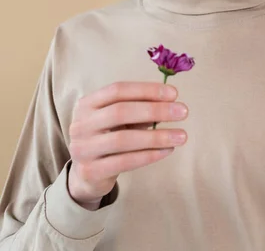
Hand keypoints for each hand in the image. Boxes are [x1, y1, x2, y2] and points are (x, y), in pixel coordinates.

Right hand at [68, 81, 187, 207]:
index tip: (174, 94)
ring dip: (157, 136)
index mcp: (87, 104)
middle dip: (155, 110)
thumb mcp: (118, 119)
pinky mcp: (91, 171)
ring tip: (181, 135)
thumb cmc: (108, 137)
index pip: (118, 90)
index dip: (146, 90)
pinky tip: (167, 150)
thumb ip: (138, 109)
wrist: (86, 175)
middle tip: (182, 112)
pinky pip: (125, 162)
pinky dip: (149, 155)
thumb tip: (170, 101)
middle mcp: (81, 124)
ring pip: (123, 139)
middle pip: (120, 111)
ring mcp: (83, 148)